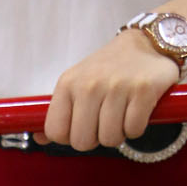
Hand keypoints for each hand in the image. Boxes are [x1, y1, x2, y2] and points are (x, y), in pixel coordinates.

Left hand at [41, 29, 180, 150]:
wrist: (147, 43)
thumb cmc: (109, 68)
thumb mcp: (76, 84)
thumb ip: (58, 112)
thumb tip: (39, 139)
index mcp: (68, 83)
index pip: (56, 132)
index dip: (70, 136)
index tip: (83, 125)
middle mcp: (90, 84)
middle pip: (82, 142)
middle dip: (96, 138)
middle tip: (105, 120)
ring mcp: (117, 87)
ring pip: (109, 139)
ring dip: (118, 133)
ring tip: (122, 113)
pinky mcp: (143, 90)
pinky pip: (134, 130)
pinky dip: (137, 127)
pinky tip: (137, 109)